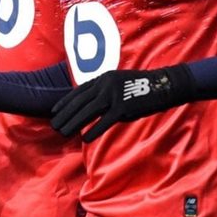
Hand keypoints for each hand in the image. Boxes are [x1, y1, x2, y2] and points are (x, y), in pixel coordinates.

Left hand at [49, 65, 196, 141]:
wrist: (162, 85)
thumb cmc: (141, 87)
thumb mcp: (120, 84)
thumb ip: (105, 93)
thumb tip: (91, 107)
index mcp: (104, 78)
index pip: (79, 91)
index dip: (65, 102)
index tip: (54, 111)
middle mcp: (106, 85)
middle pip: (80, 102)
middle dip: (65, 115)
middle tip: (54, 126)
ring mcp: (114, 95)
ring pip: (88, 112)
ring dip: (73, 123)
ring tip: (63, 133)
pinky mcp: (123, 107)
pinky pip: (104, 121)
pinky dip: (93, 130)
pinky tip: (85, 138)